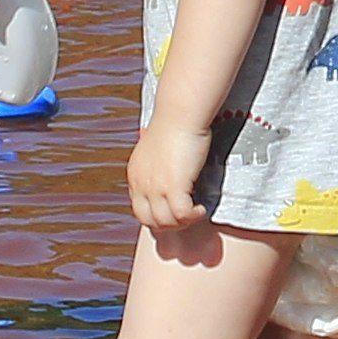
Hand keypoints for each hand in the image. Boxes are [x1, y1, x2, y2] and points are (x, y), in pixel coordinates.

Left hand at [128, 117, 218, 243]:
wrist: (180, 113)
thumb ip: (158, 164)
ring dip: (183, 222)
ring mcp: (156, 187)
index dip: (158, 216)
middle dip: (169, 225)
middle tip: (187, 217)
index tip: (175, 212)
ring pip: (166, 222)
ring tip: (196, 212)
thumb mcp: (156, 148)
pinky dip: (193, 216)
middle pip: (149, 221)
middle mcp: (141, 184)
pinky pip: (182, 215)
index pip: (139, 209)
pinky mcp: (173, 186)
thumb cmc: (174, 124)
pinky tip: (202, 208)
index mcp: (135, 175)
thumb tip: (171, 171)